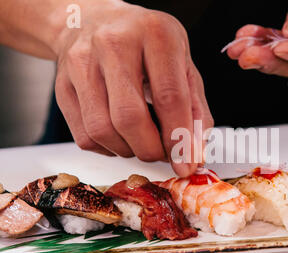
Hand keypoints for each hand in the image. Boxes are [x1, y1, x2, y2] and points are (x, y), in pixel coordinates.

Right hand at [54, 0, 212, 176]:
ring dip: (128, 150)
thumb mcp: (182, 65)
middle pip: (130, 118)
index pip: (169, 97)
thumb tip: (193, 156)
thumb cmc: (146, 45)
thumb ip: (195, 111)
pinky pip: (84, 136)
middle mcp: (114, 44)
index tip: (185, 165)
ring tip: (141, 141)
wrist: (95, 21)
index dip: (179, 139)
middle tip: (161, 153)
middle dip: (150, 150)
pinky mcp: (62, 85)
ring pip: (102, 130)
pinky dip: (107, 148)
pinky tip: (119, 135)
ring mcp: (82, 63)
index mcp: (155, 35)